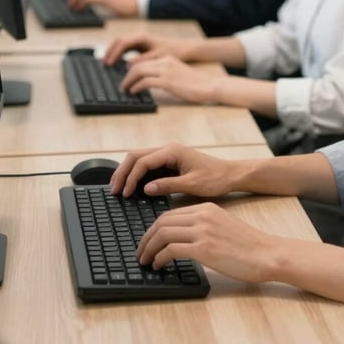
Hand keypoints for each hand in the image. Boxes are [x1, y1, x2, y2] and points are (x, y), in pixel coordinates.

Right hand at [104, 34, 196, 65]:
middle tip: (103, 64)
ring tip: (107, 64)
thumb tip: (129, 65)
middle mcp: (139, 37)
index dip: (114, 53)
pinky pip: (126, 48)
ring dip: (113, 52)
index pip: (122, 43)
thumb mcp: (158, 57)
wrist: (184, 48)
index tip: (108, 64)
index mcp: (142, 37)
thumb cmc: (173, 51)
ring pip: (121, 44)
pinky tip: (116, 63)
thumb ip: (144, 60)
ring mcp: (140, 40)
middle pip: (118, 41)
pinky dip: (119, 54)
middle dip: (109, 52)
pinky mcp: (141, 45)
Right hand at [109, 144, 237, 198]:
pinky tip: (132, 186)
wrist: (230, 174)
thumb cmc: (215, 178)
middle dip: (122, 172)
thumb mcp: (192, 184)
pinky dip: (136, 174)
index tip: (125, 194)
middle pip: (136, 156)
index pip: (143, 162)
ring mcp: (168, 154)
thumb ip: (169, 185)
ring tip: (118, 188)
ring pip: (139, 158)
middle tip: (114, 190)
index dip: (131, 177)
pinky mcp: (169, 161)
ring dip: (127, 172)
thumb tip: (146, 189)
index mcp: (172, 151)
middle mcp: (168, 149)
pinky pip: (147, 164)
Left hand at [120, 55, 216, 102]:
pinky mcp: (168, 81)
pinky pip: (146, 82)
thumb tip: (147, 82)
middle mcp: (165, 62)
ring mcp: (166, 71)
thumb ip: (164, 74)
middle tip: (122, 86)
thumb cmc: (195, 84)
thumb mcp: (177, 74)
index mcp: (167, 59)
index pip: (143, 61)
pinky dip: (137, 87)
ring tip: (125, 89)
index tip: (127, 79)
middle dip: (126, 76)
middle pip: (138, 65)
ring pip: (139, 71)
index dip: (131, 70)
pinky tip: (134, 92)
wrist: (209, 86)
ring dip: (128, 81)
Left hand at [136, 202, 280, 282]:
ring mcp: (203, 231)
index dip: (154, 229)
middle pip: (162, 222)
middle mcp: (202, 216)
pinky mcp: (204, 248)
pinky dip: (160, 258)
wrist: (267, 253)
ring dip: (149, 249)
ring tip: (145, 261)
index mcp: (206, 208)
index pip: (170, 214)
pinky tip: (159, 266)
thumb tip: (182, 240)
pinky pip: (171, 250)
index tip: (148, 242)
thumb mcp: (223, 226)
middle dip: (146, 238)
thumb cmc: (248, 245)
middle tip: (140, 253)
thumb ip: (203, 227)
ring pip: (163, 234)